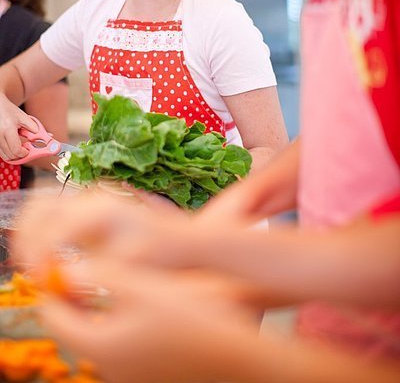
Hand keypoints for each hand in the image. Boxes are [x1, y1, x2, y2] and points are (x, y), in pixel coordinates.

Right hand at [0, 93, 37, 161]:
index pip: (16, 150)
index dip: (25, 153)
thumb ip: (35, 128)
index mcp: (8, 129)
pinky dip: (8, 152)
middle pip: (10, 156)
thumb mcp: (24, 117)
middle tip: (26, 148)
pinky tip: (13, 145)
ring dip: (14, 155)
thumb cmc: (9, 110)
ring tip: (19, 146)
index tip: (29, 150)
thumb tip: (47, 137)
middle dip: (20, 155)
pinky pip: (1, 153)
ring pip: (5, 156)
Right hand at [12, 191, 190, 273]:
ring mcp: (89, 198)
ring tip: (37, 267)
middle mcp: (92, 197)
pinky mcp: (89, 205)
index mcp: (102, 211)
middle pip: (38, 208)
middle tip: (34, 274)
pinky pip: (52, 211)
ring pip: (40, 206)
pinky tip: (48, 259)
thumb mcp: (130, 267)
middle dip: (27, 243)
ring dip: (30, 235)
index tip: (42, 283)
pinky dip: (41, 232)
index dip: (39, 259)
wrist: (183, 239)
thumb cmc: (162, 254)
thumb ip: (93, 272)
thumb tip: (58, 279)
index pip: (52, 229)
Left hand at [39, 262, 258, 382]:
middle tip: (86, 271)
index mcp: (100, 344)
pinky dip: (121, 327)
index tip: (61, 264)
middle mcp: (107, 367)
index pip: (55, 316)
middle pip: (76, 329)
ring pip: (99, 337)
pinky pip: (121, 348)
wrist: (234, 354)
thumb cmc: (189, 315)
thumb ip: (100, 274)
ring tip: (117, 284)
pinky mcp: (146, 377)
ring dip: (99, 312)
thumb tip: (67, 270)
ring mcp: (127, 376)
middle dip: (77, 299)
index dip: (54, 287)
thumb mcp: (141, 285)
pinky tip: (145, 308)